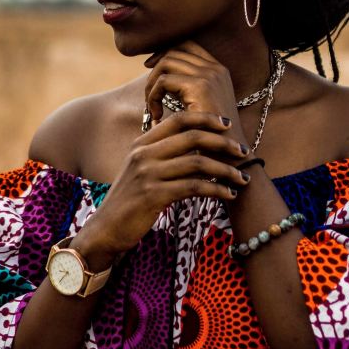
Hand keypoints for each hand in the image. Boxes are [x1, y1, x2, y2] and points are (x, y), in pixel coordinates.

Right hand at [82, 110, 249, 256]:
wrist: (106, 229)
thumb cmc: (130, 200)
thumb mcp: (140, 169)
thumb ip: (162, 153)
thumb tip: (194, 141)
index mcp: (142, 142)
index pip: (179, 119)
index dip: (206, 118)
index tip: (227, 125)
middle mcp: (143, 153)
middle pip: (192, 136)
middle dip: (223, 142)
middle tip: (243, 151)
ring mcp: (147, 174)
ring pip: (198, 163)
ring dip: (226, 170)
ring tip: (242, 178)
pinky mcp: (153, 196)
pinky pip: (194, 187)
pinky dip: (216, 190)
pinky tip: (228, 194)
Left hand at [143, 41, 244, 140]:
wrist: (228, 156)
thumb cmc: (210, 136)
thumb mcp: (199, 104)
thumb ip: (185, 85)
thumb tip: (158, 69)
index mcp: (218, 70)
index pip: (187, 44)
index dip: (165, 51)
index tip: (150, 66)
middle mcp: (216, 68)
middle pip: (174, 50)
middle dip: (155, 67)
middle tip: (148, 91)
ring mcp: (209, 75)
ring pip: (166, 62)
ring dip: (152, 84)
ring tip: (152, 106)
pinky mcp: (200, 86)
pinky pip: (163, 81)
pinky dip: (153, 96)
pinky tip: (156, 115)